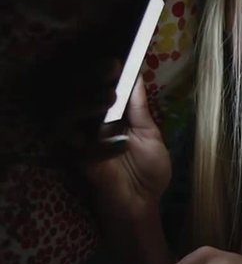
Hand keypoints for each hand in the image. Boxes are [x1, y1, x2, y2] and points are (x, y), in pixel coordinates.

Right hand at [83, 63, 170, 217]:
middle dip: (94, 77)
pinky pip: (69, 136)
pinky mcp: (75, 156)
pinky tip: (105, 129)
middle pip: (82, 92)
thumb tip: (137, 76)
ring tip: (109, 96)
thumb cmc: (149, 172)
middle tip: (110, 66)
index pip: (103, 87)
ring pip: (69, 110)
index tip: (119, 58)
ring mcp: (82, 138)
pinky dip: (87, 131)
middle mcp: (94, 122)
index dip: (108, 72)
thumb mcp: (150, 135)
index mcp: (114, 115)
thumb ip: (140, 108)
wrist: (142, 204)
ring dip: (87, 100)